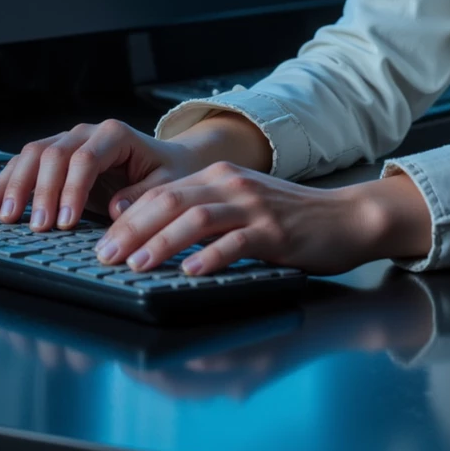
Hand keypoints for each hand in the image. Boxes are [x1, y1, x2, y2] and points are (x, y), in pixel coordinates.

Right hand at [0, 114, 271, 230]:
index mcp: (116, 134)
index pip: (85, 159)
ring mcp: (69, 140)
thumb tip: (117, 207)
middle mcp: (88, 132)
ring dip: (15, 185)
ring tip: (4, 217)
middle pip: (54, 154)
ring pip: (33, 154)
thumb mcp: (168, 185)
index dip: (71, 190)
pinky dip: (6, 183)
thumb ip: (145, 195)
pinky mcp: (56, 154)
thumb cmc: (169, 173)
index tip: (65, 222)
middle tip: (36, 226)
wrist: (169, 160)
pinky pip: (25, 163)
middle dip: (41, 191)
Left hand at [92, 163, 432, 276]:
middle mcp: (233, 185)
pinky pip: (236, 242)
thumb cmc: (292, 220)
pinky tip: (190, 273)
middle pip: (170, 201)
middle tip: (106, 257)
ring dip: (162, 242)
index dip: (128, 217)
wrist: (347, 218)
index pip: (162, 192)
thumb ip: (207, 218)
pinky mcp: (275, 231)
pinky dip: (210, 258)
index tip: (103, 243)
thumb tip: (158, 242)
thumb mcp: (243, 208)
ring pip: (197, 218)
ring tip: (137, 266)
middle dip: (132, 230)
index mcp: (220, 177)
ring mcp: (255, 206)